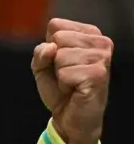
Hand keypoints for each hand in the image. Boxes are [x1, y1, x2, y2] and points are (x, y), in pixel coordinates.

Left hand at [31, 18, 112, 143]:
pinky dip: (64, 84)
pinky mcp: (99, 74)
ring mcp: (102, 57)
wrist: (70, 117)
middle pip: (58, 38)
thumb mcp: (41, 67)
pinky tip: (76, 89)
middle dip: (54, 61)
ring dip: (60, 74)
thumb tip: (51, 47)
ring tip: (72, 82)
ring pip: (60, 55)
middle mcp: (101, 42)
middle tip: (66, 75)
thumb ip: (40, 52)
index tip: (59, 63)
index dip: (49, 48)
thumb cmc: (59, 89)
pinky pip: (65, 72)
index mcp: (89, 34)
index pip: (56, 26)